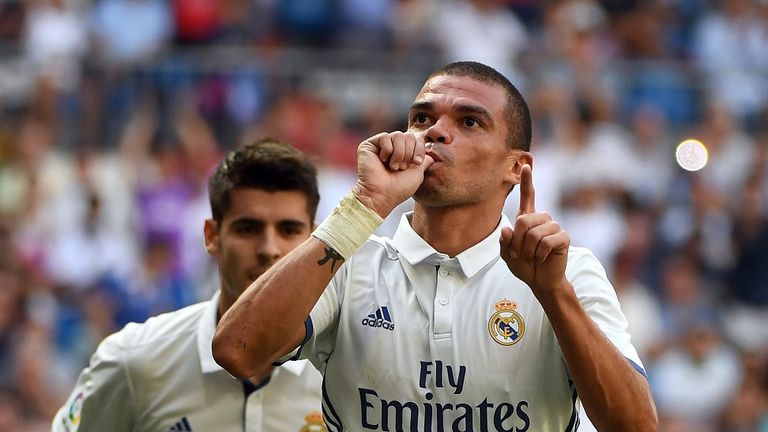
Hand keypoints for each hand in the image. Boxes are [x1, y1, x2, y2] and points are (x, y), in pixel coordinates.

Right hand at [353, 131, 433, 216]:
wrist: (382, 195)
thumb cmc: (399, 188)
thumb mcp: (417, 174)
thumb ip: (424, 161)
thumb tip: (431, 156)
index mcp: (403, 154)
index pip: (417, 139)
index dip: (419, 149)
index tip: (417, 163)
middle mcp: (392, 149)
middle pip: (408, 135)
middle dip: (409, 152)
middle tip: (402, 167)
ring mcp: (380, 146)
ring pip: (398, 135)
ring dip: (399, 153)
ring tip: (393, 167)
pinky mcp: (369, 145)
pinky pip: (385, 137)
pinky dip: (387, 150)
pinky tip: (382, 161)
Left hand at [500, 164, 569, 296]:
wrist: (540, 281)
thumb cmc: (524, 266)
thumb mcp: (507, 255)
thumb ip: (504, 242)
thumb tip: (507, 229)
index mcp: (528, 219)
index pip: (528, 197)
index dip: (527, 181)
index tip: (525, 165)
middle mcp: (542, 219)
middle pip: (523, 220)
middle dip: (518, 242)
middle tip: (520, 255)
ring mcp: (554, 226)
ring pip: (534, 233)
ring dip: (528, 250)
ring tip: (532, 257)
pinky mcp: (563, 237)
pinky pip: (546, 242)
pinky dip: (539, 254)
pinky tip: (542, 259)